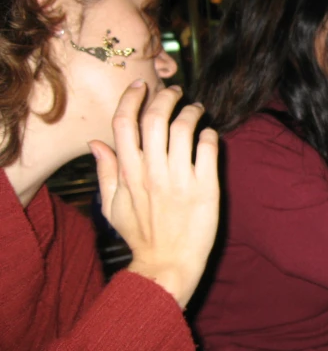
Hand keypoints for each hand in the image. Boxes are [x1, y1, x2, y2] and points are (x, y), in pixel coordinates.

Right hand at [88, 80, 219, 308]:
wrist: (167, 265)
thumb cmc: (140, 236)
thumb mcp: (111, 206)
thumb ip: (105, 172)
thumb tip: (95, 143)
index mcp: (128, 173)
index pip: (124, 123)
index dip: (132, 98)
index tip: (142, 85)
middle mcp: (152, 172)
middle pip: (156, 118)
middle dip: (166, 96)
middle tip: (175, 91)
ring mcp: (180, 179)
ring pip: (184, 128)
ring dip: (191, 111)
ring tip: (195, 110)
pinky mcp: (206, 187)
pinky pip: (208, 148)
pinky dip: (210, 134)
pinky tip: (209, 134)